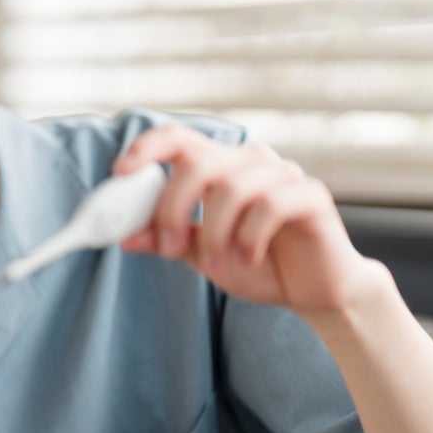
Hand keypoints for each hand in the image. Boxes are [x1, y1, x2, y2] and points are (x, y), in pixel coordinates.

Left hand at [113, 125, 380, 315]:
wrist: (312, 293)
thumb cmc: (255, 265)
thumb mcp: (200, 255)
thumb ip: (167, 239)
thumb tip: (125, 236)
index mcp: (218, 166)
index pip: (178, 138)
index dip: (146, 148)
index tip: (119, 172)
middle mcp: (249, 162)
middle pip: (198, 162)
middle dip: (174, 207)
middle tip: (169, 247)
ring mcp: (283, 175)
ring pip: (232, 187)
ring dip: (214, 233)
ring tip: (216, 264)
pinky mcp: (311, 196)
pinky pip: (270, 205)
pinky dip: (249, 238)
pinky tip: (250, 259)